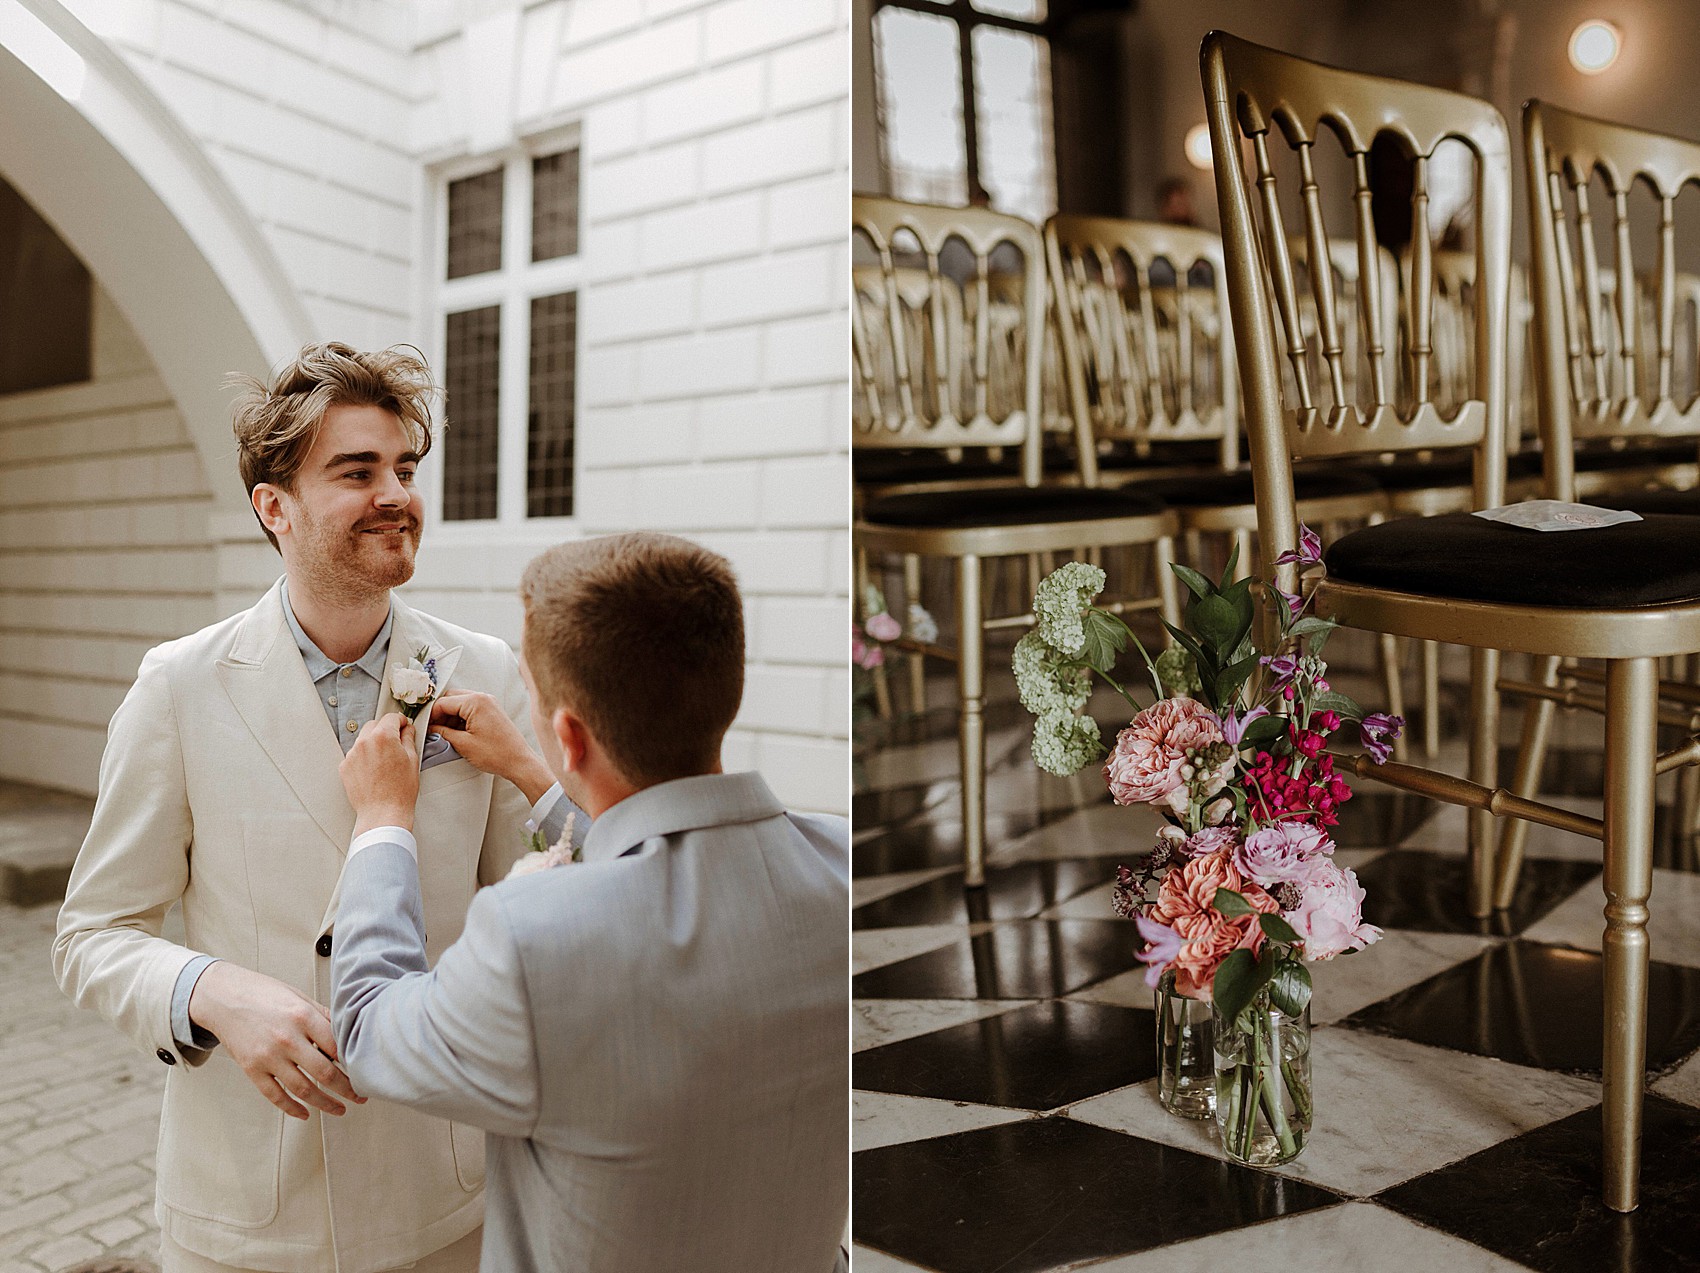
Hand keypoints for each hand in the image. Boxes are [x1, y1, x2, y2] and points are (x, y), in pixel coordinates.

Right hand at [188, 961, 364, 1118]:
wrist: (222, 997)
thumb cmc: (262, 993)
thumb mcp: (298, 996)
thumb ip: (323, 1016)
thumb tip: (347, 1032)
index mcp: (303, 1016)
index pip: (337, 1046)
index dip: (354, 1061)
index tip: (365, 1070)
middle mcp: (287, 1038)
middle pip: (325, 1072)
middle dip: (347, 1089)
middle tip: (361, 1096)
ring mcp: (268, 1057)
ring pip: (303, 1089)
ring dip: (325, 1104)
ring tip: (340, 1109)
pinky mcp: (252, 1069)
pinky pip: (275, 1096)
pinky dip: (292, 1108)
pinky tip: (305, 1113)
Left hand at [341, 714, 418, 834]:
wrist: (383, 813)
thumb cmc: (399, 791)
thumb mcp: (412, 760)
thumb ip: (409, 739)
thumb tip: (407, 730)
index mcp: (383, 737)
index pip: (392, 717)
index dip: (401, 721)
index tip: (404, 726)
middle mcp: (365, 742)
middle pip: (375, 725)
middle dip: (385, 730)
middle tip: (396, 743)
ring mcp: (352, 754)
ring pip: (364, 739)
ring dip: (374, 743)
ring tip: (385, 761)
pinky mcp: (345, 767)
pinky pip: (355, 754)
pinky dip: (364, 757)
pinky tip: (375, 770)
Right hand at [429, 691, 554, 802]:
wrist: (519, 762)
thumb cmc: (496, 754)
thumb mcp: (463, 744)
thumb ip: (442, 732)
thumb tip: (430, 728)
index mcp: (475, 701)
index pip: (443, 702)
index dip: (431, 715)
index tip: (424, 726)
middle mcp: (483, 697)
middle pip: (451, 699)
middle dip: (440, 714)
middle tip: (433, 730)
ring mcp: (489, 703)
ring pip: (460, 704)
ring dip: (450, 716)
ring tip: (445, 734)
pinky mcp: (492, 712)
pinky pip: (471, 709)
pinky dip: (461, 719)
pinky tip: (457, 733)